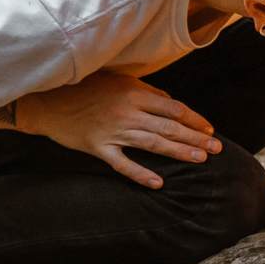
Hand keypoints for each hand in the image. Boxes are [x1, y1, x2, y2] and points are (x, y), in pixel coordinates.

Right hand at [18, 72, 221, 187]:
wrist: (47, 101)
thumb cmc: (85, 88)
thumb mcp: (118, 81)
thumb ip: (146, 91)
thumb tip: (172, 104)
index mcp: (134, 92)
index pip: (173, 107)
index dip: (194, 119)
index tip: (209, 129)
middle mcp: (127, 111)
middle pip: (169, 126)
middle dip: (195, 138)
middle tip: (216, 149)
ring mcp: (112, 131)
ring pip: (153, 143)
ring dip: (178, 152)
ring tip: (200, 159)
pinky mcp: (97, 148)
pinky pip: (123, 164)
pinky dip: (141, 174)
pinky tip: (159, 183)